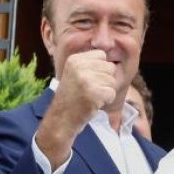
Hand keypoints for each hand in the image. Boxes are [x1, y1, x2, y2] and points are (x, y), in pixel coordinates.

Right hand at [35, 49, 117, 166]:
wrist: (61, 119)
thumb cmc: (71, 97)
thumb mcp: (75, 73)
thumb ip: (90, 64)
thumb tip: (112, 56)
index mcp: (75, 59)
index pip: (102, 55)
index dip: (101, 68)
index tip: (90, 79)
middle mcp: (79, 67)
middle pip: (110, 67)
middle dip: (105, 80)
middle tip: (91, 90)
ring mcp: (86, 80)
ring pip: (112, 81)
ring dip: (106, 91)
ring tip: (92, 96)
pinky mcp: (93, 93)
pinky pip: (112, 93)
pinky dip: (107, 100)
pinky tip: (94, 103)